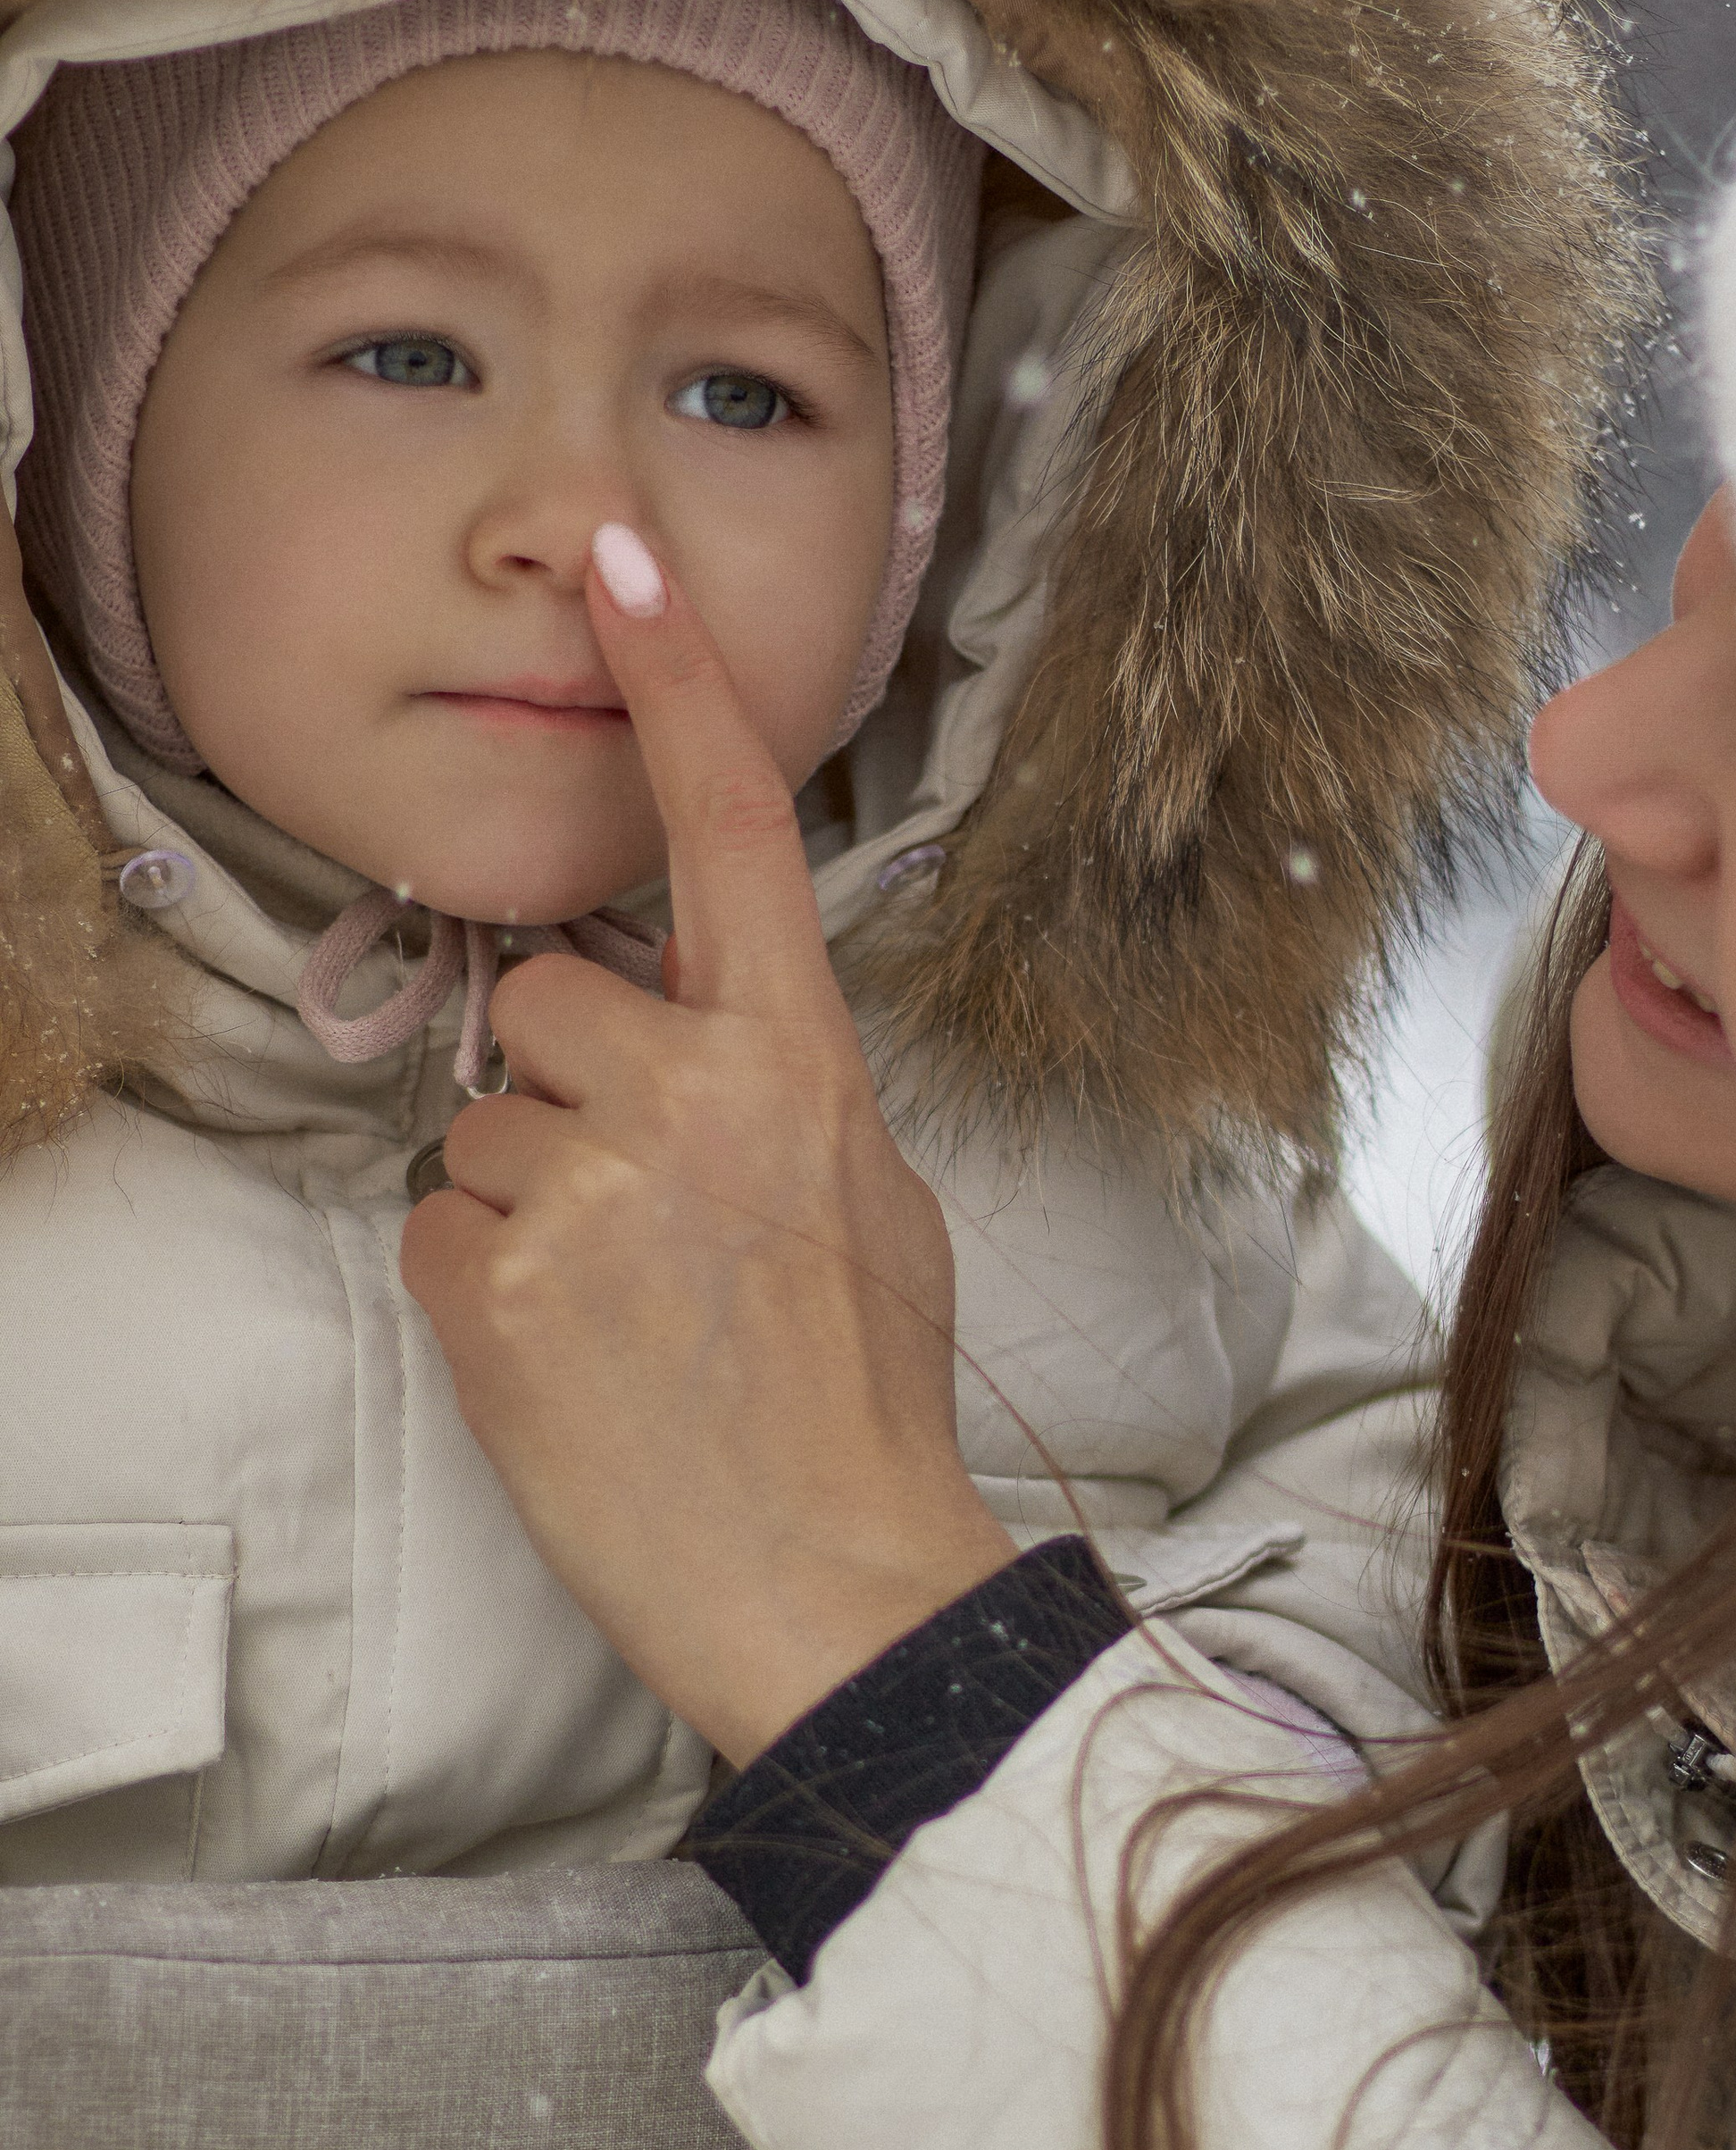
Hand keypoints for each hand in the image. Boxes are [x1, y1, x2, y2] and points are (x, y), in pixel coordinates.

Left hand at [399, 525, 1015, 1762]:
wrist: (831, 1582)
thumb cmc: (868, 1406)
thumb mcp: (881, 1210)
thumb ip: (789, 1090)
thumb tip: (716, 1039)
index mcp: (803, 1063)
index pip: (731, 834)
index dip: (675, 688)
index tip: (618, 566)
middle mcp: (691, 1095)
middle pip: (551, 1002)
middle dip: (578, 1094)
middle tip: (657, 1228)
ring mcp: (586, 1188)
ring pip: (490, 1122)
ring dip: (535, 1203)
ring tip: (629, 1315)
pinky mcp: (491, 1285)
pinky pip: (441, 1222)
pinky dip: (488, 1286)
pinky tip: (576, 1360)